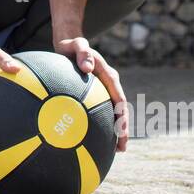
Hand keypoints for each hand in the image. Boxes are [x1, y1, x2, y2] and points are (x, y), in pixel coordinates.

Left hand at [55, 36, 128, 151]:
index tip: (121, 131)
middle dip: (123, 129)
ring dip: (117, 130)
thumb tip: (87, 67)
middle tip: (121, 148)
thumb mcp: (76, 44)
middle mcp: (110, 83)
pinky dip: (104, 123)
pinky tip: (97, 138)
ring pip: (114, 112)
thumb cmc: (71, 45)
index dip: (121, 116)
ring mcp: (105, 89)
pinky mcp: (97, 93)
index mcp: (108, 75)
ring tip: (115, 150)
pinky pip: (103, 110)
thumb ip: (83, 52)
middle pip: (121, 110)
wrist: (69, 43)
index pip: (119, 98)